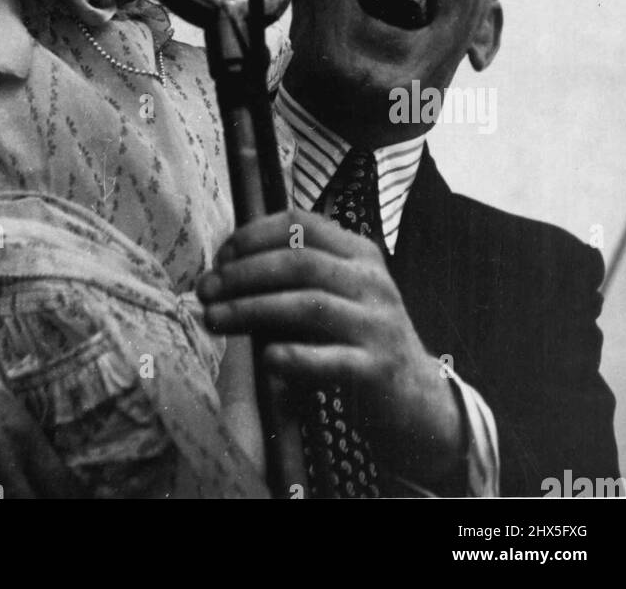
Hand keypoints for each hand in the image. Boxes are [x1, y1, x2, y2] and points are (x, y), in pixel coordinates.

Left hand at [197, 211, 463, 483]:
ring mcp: (377, 324)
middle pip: (299, 262)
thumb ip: (295, 280)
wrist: (418, 399)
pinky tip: (266, 358)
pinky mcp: (378, 369)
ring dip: (252, 309)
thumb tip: (224, 274)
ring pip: (308, 304)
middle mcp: (371, 282)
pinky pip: (332, 358)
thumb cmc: (359, 340)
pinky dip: (295, 356)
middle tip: (206, 289)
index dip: (254, 235)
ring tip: (214, 319)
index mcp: (359, 253)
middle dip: (243, 273)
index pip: (302, 224)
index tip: (220, 256)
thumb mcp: (338, 296)